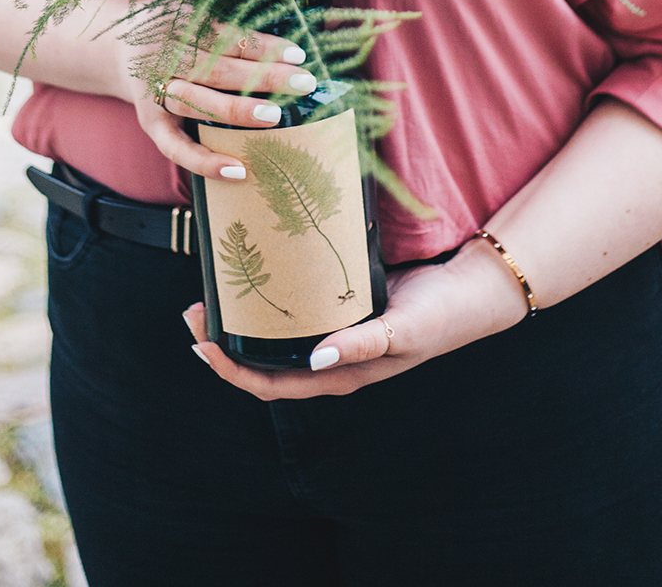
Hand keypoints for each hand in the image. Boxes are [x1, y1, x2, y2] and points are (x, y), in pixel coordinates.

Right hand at [129, 26, 317, 178]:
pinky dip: (205, 161)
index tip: (299, 56)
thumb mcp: (194, 14)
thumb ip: (230, 29)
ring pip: (197, 102)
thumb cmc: (174, 31)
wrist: (117, 45)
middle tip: (303, 84)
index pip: (226, 36)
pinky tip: (238, 170)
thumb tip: (287, 50)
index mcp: (178, 23)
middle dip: (263, 76)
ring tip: (274, 116)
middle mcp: (164, 56)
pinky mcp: (150, 122)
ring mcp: (154, 91)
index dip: (262, 46)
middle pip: (217, 68)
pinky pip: (176, 147)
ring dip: (237, 110)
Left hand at [183, 243, 528, 398]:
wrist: (468, 292)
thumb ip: (364, 344)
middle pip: (261, 365)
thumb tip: (317, 361)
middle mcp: (327, 360)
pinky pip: (291, 311)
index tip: (203, 344)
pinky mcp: (337, 309)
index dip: (232, 370)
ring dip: (238, 324)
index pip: (271, 385)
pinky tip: (252, 276)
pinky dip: (265, 301)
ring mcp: (330, 336)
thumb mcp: (402, 329)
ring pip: (272, 339)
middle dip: (222, 346)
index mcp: (338, 375)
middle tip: (194, 312)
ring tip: (210, 295)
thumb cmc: (437, 315)